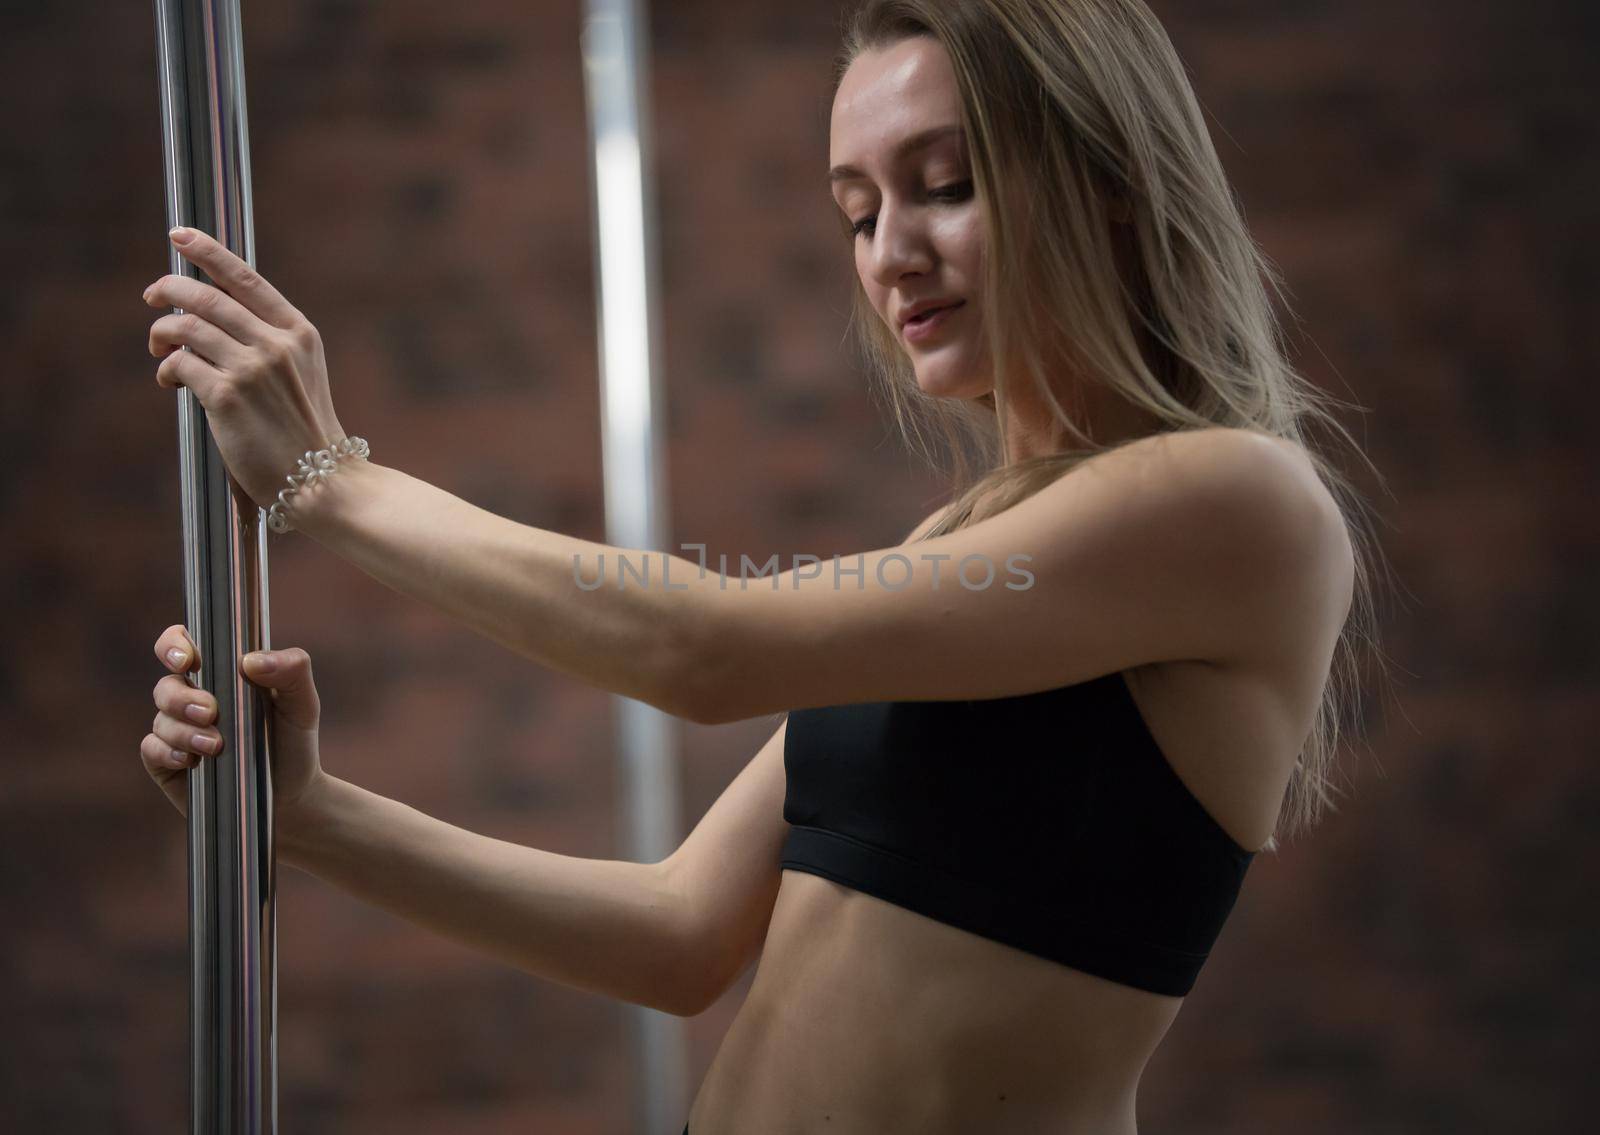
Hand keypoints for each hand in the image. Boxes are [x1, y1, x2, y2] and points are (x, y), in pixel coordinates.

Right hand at [141, 624, 328, 819]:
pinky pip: (151, 749)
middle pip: (166, 684)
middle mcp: (192, 698)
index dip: (174, 645)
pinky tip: (191, 761)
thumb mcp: (303, 703)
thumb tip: (250, 660)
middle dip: (182, 697)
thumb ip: (291, 669)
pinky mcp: (167, 762)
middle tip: (211, 712)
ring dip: (184, 730)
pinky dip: (167, 752)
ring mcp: (177, 730)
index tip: (188, 659)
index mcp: (221, 674)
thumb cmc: (293, 741)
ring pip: (162, 718)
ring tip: (216, 746)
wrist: (291, 796)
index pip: (182, 644)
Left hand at [143, 229, 346, 511]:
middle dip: (168, 290)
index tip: (180, 235)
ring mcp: (252, 369)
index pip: (246, 279)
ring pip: (186, 327)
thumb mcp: (301, 372)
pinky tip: (170, 381)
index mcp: (298, 332)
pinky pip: (180, 365)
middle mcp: (276, 344)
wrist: (322, 478)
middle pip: (206, 297)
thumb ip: (268, 339)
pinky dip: (167, 369)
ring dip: (162, 333)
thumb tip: (209, 314)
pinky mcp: (227, 396)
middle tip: (153, 297)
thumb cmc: (305, 430)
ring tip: (160, 348)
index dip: (208, 252)